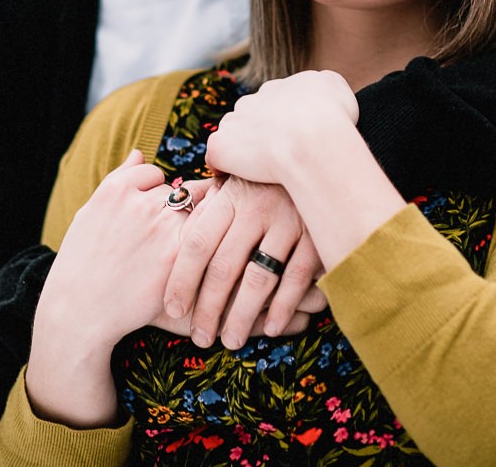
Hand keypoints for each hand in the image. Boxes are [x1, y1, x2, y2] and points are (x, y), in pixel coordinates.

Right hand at [36, 151, 209, 347]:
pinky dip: (198, 244)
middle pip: (177, 191)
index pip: (152, 174)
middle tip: (157, 237)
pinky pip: (201, 234)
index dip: (150, 194)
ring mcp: (163, 228)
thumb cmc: (83, 262)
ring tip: (166, 253)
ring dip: (188, 226)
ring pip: (193, 210)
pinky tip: (183, 260)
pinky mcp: (179, 255)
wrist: (80, 311)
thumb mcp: (90, 213)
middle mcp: (141, 203)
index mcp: (116, 189)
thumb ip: (119, 179)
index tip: (142, 216)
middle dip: (173, 209)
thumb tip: (140, 153)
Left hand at [163, 176, 327, 348]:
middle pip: (224, 267)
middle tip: (200, 336)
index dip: (182, 280)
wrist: (323, 154)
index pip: (197, 244)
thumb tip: (176, 208)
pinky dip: (281, 307)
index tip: (173, 308)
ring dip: (241, 316)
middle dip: (208, 308)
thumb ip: (208, 195)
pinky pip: (296, 279)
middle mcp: (256, 207)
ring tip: (229, 341)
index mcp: (230, 196)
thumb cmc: (269, 174)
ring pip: (258, 279)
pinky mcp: (316, 235)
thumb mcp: (236, 174)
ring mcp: (288, 221)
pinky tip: (269, 328)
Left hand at [205, 70, 358, 183]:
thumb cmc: (333, 120)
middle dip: (262, 133)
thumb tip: (322, 95)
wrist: (312, 140)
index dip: (286, 123)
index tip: (296, 141)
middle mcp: (253, 99)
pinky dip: (222, 167)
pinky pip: (216, 157)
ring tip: (261, 171)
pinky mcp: (221, 146)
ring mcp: (234, 122)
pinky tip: (236, 179)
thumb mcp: (339, 90)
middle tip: (280, 158)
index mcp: (280, 87)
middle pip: (252, 115)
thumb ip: (326, 86)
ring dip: (242, 149)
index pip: (276, 102)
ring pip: (233, 134)